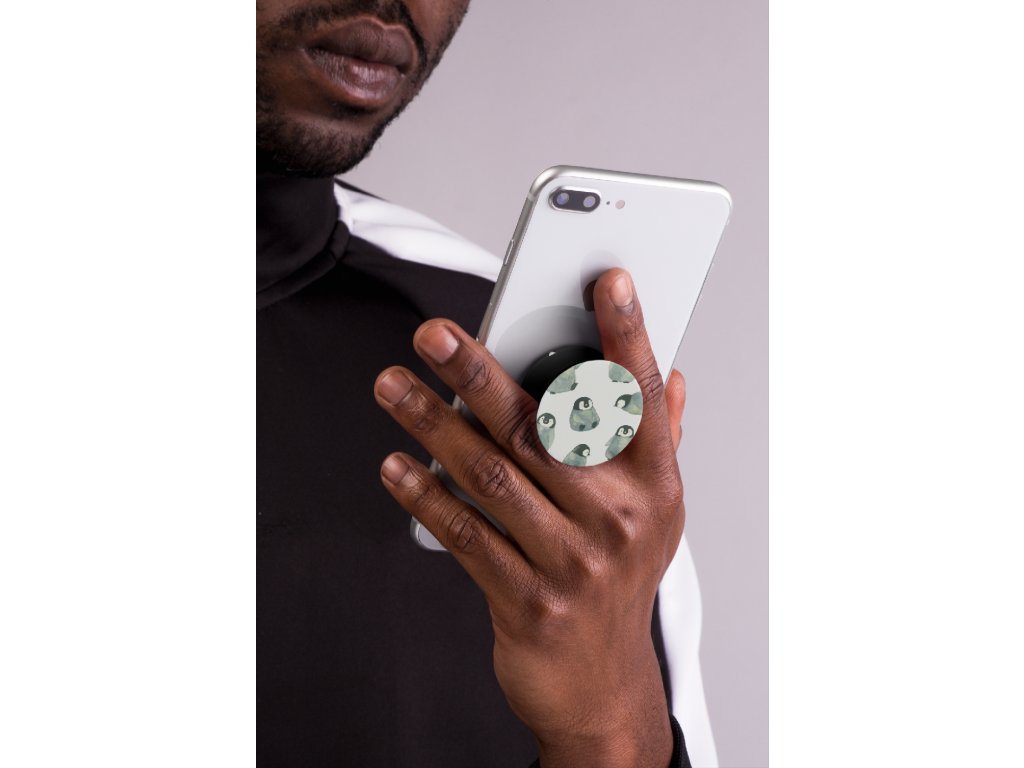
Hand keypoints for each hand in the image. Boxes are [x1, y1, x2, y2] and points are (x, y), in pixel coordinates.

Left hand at [374, 269, 685, 767]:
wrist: (602, 685)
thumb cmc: (620, 578)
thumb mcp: (653, 512)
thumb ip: (661, 439)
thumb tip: (675, 376)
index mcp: (654, 486)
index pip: (641, 397)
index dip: (628, 334)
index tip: (606, 280)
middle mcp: (619, 519)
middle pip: (543, 427)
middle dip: (481, 372)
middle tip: (433, 332)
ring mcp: (575, 563)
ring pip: (494, 475)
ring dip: (435, 425)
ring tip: (392, 386)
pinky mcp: (528, 601)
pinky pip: (468, 535)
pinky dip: (427, 496)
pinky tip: (396, 465)